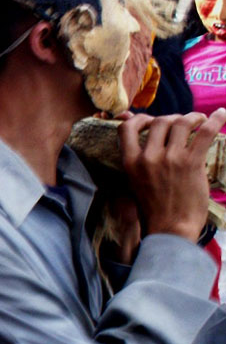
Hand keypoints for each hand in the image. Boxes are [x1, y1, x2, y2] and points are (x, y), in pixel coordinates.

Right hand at [119, 110, 225, 240]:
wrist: (170, 229)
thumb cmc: (154, 209)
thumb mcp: (136, 183)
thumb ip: (139, 162)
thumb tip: (148, 144)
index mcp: (130, 163)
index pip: (127, 128)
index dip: (140, 119)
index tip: (151, 120)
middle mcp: (148, 157)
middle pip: (160, 121)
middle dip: (172, 118)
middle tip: (182, 124)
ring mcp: (170, 159)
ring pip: (181, 122)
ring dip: (193, 117)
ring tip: (201, 120)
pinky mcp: (191, 163)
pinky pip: (205, 132)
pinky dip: (216, 119)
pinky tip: (221, 114)